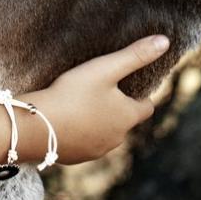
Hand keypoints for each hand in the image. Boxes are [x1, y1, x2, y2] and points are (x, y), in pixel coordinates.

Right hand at [16, 34, 170, 164]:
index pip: (146, 107)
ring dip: (99, 121)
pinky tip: (67, 119)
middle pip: (125, 121)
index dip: (140, 95)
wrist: (35, 126)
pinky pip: (84, 143)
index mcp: (127, 117)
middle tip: (101, 89)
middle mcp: (117, 138)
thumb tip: (165, 41)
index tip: (129, 84)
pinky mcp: (76, 157)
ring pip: (105, 133)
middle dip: (117, 107)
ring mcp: (96, 151)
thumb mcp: (105, 68)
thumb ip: (135, 55)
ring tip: (82, 103)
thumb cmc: (72, 94)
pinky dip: (81, 133)